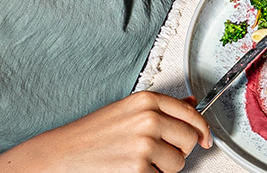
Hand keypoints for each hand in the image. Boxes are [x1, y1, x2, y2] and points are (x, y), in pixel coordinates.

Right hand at [0, 91, 209, 172]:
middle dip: (179, 151)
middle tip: (159, 155)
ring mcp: (144, 146)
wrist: (62, 156)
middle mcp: (149, 119)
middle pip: (189, 139)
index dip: (202, 129)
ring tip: (139, 164)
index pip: (191, 113)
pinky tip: (130, 171)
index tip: (205, 139)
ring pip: (177, 164)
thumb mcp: (127, 111)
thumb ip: (161, 109)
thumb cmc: (92, 135)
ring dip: (163, 169)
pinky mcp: (138, 170)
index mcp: (147, 101)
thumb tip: (192, 103)